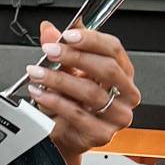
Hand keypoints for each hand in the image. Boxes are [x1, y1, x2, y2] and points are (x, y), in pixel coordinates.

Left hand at [23, 20, 139, 164]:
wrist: (66, 135)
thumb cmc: (72, 101)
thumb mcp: (66, 70)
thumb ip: (60, 48)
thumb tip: (48, 30)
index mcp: (123, 72)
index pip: (114, 49)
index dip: (90, 39)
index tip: (67, 35)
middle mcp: (126, 94)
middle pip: (106, 69)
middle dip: (74, 57)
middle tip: (50, 51)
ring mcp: (117, 116)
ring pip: (91, 92)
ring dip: (59, 79)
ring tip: (38, 73)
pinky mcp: (103, 134)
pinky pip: (77, 114)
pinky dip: (55, 102)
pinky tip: (40, 94)